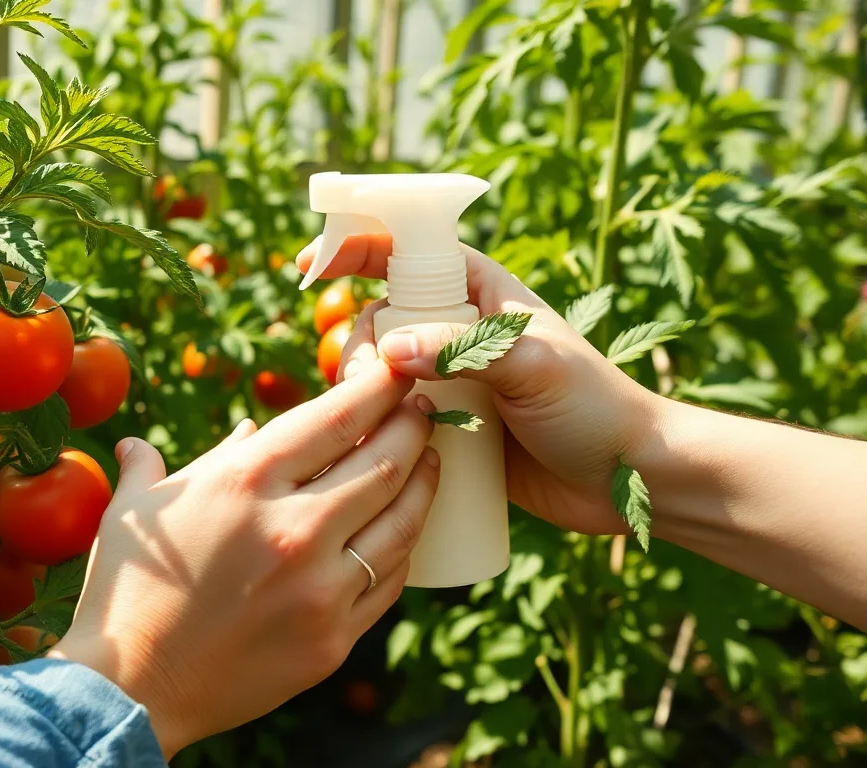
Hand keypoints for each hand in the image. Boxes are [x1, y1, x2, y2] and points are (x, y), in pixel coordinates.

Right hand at [49, 362, 439, 756]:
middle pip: (384, 462)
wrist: (132, 687)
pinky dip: (402, 547)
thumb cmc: (129, 587)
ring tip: (431, 460)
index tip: (397, 371)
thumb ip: (186, 455)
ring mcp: (320, 587)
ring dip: (424, 483)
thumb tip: (234, 430)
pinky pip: (388, 581)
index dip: (379, 387)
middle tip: (424, 408)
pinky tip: (404, 529)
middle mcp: (293, 527)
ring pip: (401, 522)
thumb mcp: (143, 505)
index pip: (338, 417)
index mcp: (245, 481)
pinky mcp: (333, 638)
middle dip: (413, 425)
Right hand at [298, 234, 660, 536]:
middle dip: (361, 345)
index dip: (360, 246)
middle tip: (373, 382)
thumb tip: (392, 351)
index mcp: (484, 294)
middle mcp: (461, 331)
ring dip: (364, 391)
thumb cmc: (595, 408)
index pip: (411, 250)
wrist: (630, 479)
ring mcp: (453, 381)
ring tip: (384, 422)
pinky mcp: (449, 429)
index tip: (312, 262)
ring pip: (380, 372)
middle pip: (381, 318)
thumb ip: (466, 349)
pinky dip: (374, 427)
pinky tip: (374, 447)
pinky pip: (394, 419)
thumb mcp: (535, 367)